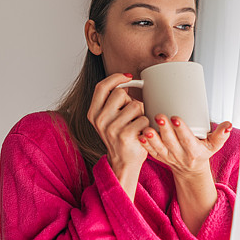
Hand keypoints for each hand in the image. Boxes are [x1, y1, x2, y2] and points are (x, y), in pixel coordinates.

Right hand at [87, 73, 149, 199]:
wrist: (124, 161)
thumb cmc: (121, 135)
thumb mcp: (110, 117)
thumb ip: (113, 100)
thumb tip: (127, 79)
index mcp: (93, 113)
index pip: (101, 87)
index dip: (115, 78)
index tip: (128, 78)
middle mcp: (99, 120)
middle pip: (120, 93)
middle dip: (131, 100)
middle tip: (131, 114)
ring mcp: (111, 128)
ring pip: (135, 105)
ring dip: (141, 113)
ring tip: (136, 125)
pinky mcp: (124, 136)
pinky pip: (143, 118)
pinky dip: (146, 124)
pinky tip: (141, 132)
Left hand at [139, 116, 231, 177]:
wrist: (191, 170)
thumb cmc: (202, 153)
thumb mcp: (214, 145)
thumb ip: (221, 135)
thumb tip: (229, 124)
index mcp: (194, 152)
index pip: (188, 140)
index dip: (182, 129)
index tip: (175, 118)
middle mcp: (180, 156)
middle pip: (171, 142)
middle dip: (165, 130)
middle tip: (159, 116)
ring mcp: (168, 157)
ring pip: (159, 148)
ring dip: (152, 138)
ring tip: (146, 128)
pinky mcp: (159, 157)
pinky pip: (151, 152)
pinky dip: (145, 145)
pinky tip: (139, 136)